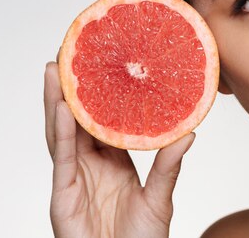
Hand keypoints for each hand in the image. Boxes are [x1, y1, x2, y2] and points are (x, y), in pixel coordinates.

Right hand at [44, 62, 193, 237]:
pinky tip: (62, 106)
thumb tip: (190, 133)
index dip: (101, 93)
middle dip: (74, 87)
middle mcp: (91, 163)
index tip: (105, 62)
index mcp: (113, 160)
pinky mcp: (63, 194)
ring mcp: (74, 177)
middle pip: (79, 118)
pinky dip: (61, 132)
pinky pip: (63, 158)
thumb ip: (169, 166)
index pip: (104, 119)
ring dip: (58, 99)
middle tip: (74, 51)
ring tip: (58, 66)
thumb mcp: (159, 197)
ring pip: (63, 132)